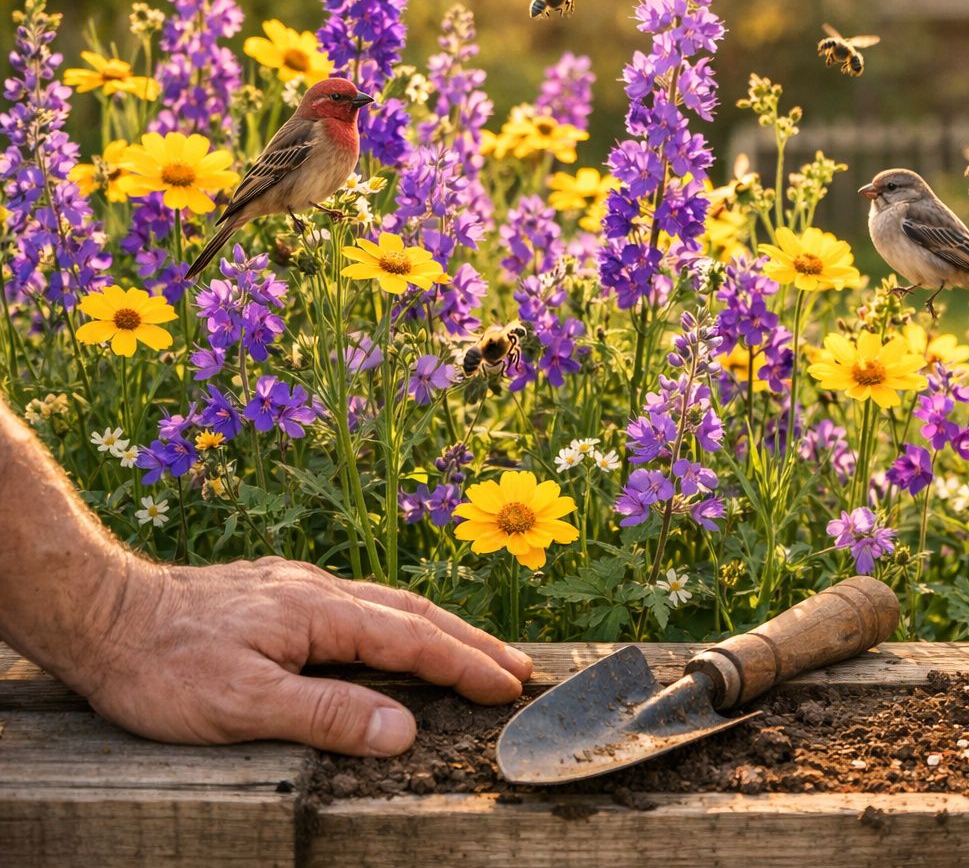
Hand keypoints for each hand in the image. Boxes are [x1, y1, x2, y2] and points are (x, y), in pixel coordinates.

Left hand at [62, 556, 530, 755]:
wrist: (98, 612)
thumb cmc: (162, 666)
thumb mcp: (241, 704)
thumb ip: (326, 715)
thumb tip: (403, 729)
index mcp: (319, 613)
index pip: (412, 641)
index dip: (464, 666)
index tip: (509, 688)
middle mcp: (318, 591)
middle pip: (414, 614)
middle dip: (471, 642)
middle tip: (519, 669)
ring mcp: (297, 589)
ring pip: (387, 605)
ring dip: (440, 629)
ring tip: (477, 652)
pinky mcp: (275, 593)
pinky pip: (359, 605)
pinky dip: (399, 622)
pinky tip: (395, 634)